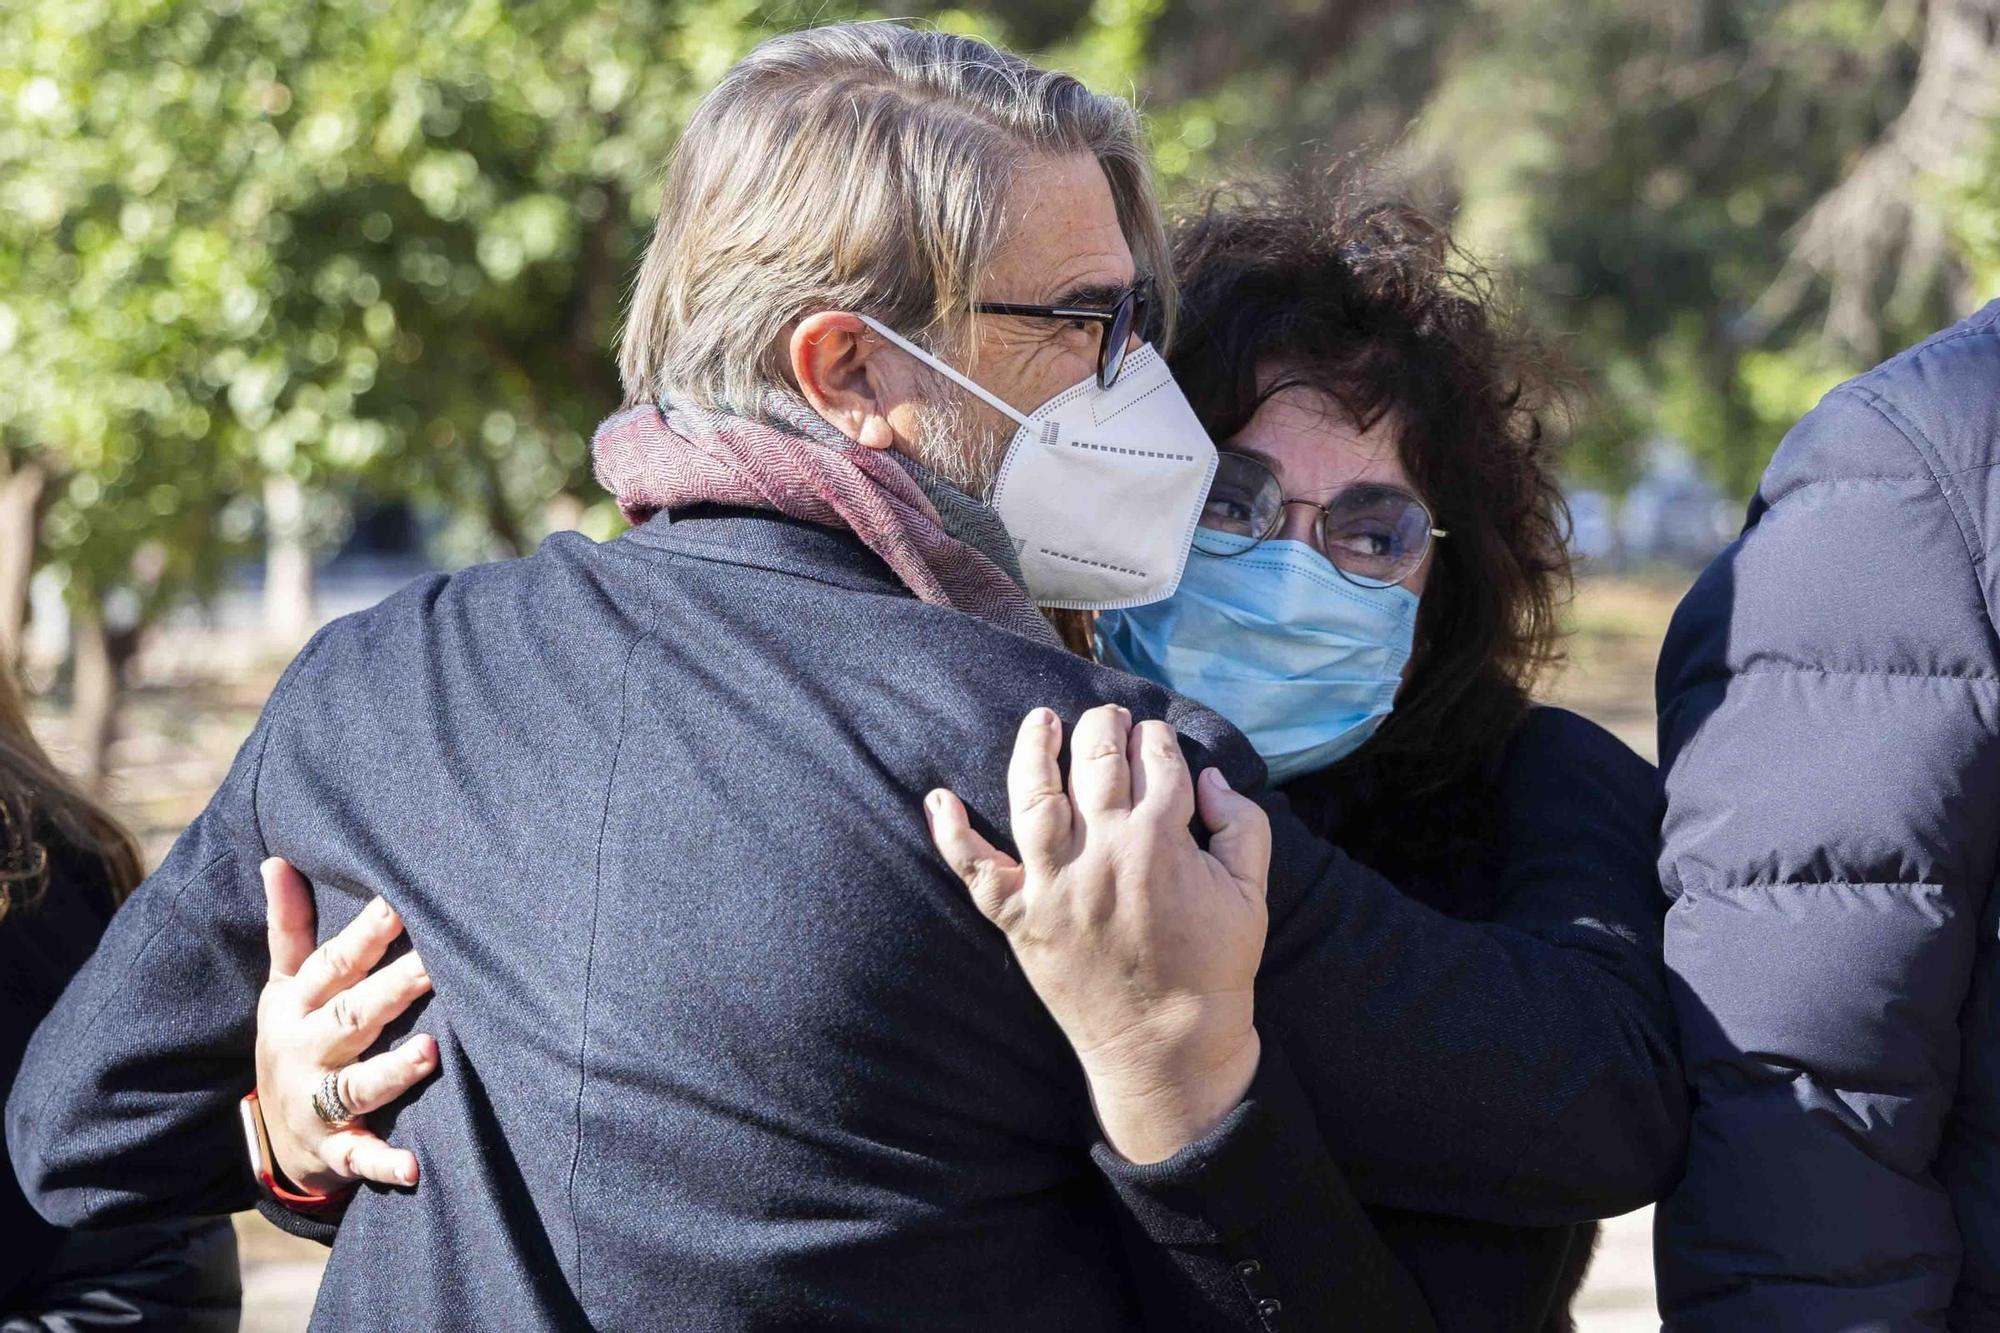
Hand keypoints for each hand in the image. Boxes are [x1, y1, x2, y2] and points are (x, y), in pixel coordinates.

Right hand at [255, 858, 438, 1195]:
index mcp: (296, 1006)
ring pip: (355, 1086)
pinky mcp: (332, 1150)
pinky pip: (358, 1157)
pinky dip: (383, 1163)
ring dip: (392, 1072)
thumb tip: (276, 860)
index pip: (332, 966)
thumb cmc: (295, 1039)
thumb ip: (289, 929)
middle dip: (391, 992)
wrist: (273, 1138)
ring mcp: (315, 1103)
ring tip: (432, 1052)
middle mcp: (304, 1051)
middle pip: (350, 1018)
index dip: (364, 937)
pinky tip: (413, 1167)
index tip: (399, 905)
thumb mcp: (283, 988)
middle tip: (435, 966)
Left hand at [925, 704, 1272, 1163]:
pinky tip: (938, 799)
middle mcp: (1101, 850)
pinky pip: (975, 870)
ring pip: (1033, 794)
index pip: (1156, 759)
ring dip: (1035, 748)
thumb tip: (1209, 776)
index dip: (1157, 739)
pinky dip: (951, 833)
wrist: (1167, 1047)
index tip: (1155, 738)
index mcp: (1162, 839)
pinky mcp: (1019, 916)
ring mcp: (1053, 883)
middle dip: (1105, 728)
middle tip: (1108, 719)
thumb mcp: (1252, 894)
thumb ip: (1243, 824)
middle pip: (1096, 761)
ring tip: (1041, 722)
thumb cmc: (1214, 968)